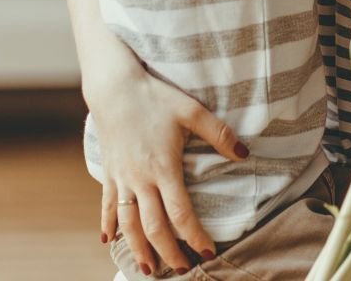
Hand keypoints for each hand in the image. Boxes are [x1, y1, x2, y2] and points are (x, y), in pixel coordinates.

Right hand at [90, 70, 247, 274]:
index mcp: (163, 168)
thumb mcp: (191, 110)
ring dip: (137, 248)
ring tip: (148, 268)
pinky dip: (107, 224)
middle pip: (154, 226)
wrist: (114, 88)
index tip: (207, 252)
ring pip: (128, 223)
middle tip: (182, 270)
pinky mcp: (109, 172)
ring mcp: (121, 178)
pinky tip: (107, 240)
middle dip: (169, 252)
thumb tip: (244, 153)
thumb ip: (219, 133)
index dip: (194, 235)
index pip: (180, 212)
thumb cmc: (156, 97)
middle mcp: (140, 179)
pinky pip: (107, 205)